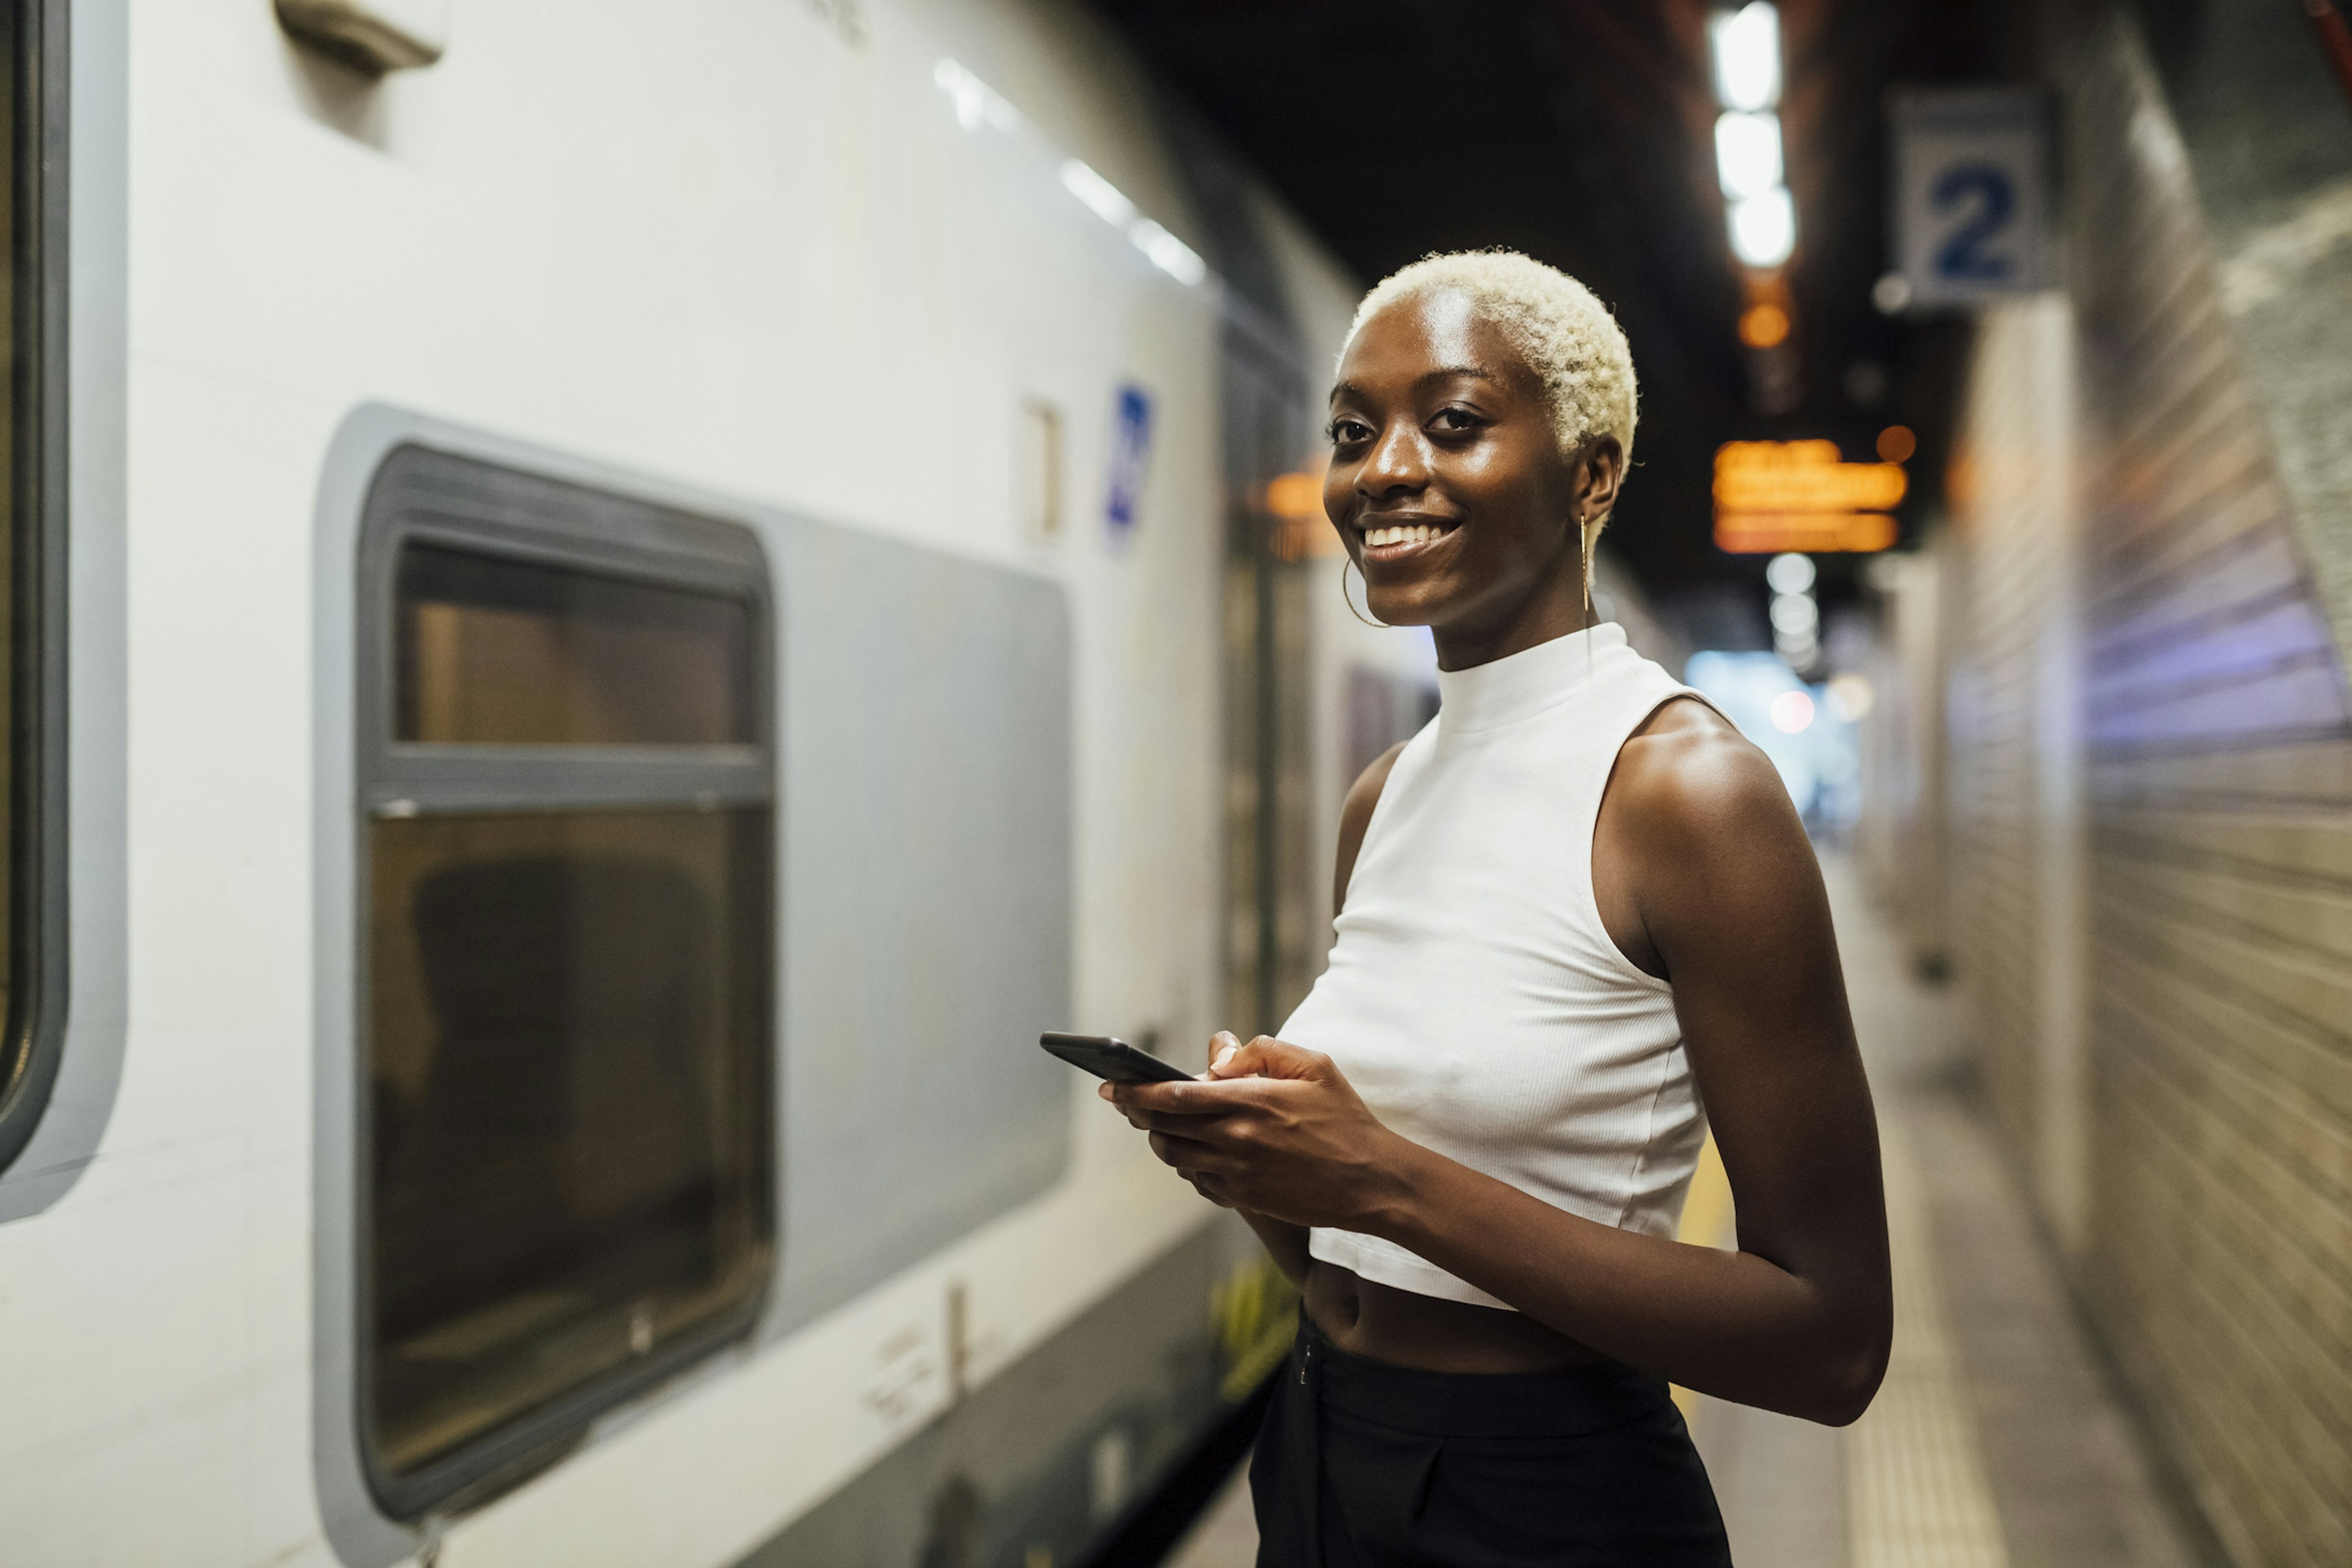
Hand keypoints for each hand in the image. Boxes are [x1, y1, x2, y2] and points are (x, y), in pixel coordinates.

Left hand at [1098, 1031, 1412, 1229]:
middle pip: (1163, 1127)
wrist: (1372, 1182)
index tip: (1112, 1086)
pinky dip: (1188, 1164)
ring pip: (1175, 1156)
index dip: (1135, 1092)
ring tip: (1160, 1125)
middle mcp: (1237, 1139)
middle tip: (1127, 1103)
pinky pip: (1198, 1181)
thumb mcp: (1313, 1066)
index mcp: (1250, 1100)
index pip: (1173, 1095)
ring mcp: (1238, 1173)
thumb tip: (1216, 1057)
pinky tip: (1196, 1152)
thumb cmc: (1345, 1118)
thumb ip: (1261, 1051)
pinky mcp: (1244, 1198)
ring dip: (1160, 1139)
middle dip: (1138, 1114)